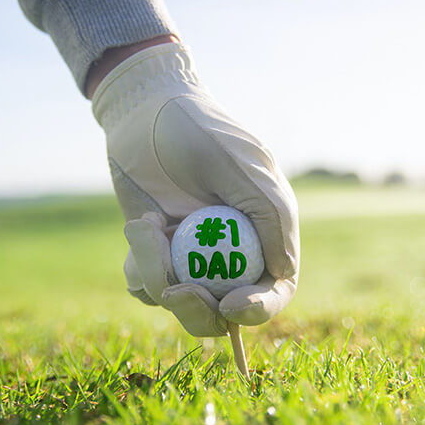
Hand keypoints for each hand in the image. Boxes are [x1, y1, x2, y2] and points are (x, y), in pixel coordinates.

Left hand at [92, 42, 299, 336]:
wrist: (143, 111)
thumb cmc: (199, 130)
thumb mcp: (242, 166)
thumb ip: (270, 216)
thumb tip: (285, 273)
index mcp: (264, 233)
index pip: (274, 290)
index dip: (259, 310)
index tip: (231, 306)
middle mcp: (230, 251)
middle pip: (223, 313)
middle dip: (198, 310)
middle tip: (175, 289)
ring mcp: (190, 256)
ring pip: (179, 304)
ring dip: (158, 275)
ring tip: (145, 226)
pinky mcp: (155, 254)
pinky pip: (146, 286)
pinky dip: (139, 266)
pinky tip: (140, 226)